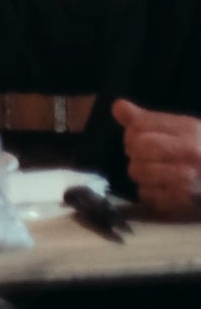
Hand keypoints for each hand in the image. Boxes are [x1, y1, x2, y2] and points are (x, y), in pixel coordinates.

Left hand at [116, 99, 200, 214]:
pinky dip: (149, 192)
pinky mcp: (183, 202)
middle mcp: (190, 153)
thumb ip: (149, 120)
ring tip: (156, 172)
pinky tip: (164, 188)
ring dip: (140, 172)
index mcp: (190, 130)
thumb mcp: (185, 131)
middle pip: (137, 146)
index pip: (140, 125)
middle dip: (134, 150)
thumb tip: (117, 106)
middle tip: (144, 155)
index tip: (139, 137)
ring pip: (137, 171)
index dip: (132, 131)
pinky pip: (146, 194)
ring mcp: (187, 179)